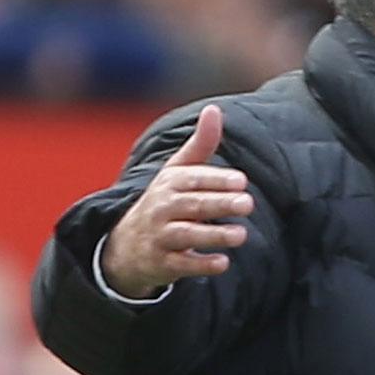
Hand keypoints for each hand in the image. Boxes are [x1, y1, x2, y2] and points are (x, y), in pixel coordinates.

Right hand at [99, 105, 254, 298]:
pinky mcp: (162, 263)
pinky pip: (181, 265)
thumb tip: (215, 109)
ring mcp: (160, 237)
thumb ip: (200, 144)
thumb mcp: (177, 171)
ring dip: (214, 235)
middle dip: (219, 204)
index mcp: (169, 183)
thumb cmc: (165, 201)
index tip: (241, 181)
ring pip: (187, 235)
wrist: (127, 245)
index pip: (192, 179)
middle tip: (247, 203)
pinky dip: (201, 264)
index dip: (216, 180)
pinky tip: (223, 263)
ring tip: (241, 234)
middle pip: (192, 205)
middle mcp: (162, 208)